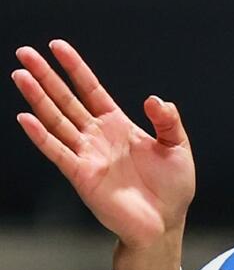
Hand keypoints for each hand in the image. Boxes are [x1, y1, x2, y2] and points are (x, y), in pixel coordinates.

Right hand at [12, 40, 195, 269]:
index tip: (57, 46)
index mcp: (118, 125)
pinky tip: (26, 118)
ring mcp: (87, 155)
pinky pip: (57, 152)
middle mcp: (97, 137)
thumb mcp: (177, 147)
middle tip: (24, 53)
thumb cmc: (173, 188)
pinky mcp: (82, 175)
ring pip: (56, 120)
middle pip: (66, 100)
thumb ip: (168, 121)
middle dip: (46, 76)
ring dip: (37, 99)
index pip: (91, 90)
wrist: (165, 223)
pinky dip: (41, 136)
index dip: (75, 68)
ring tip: (20, 76)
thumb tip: (155, 99)